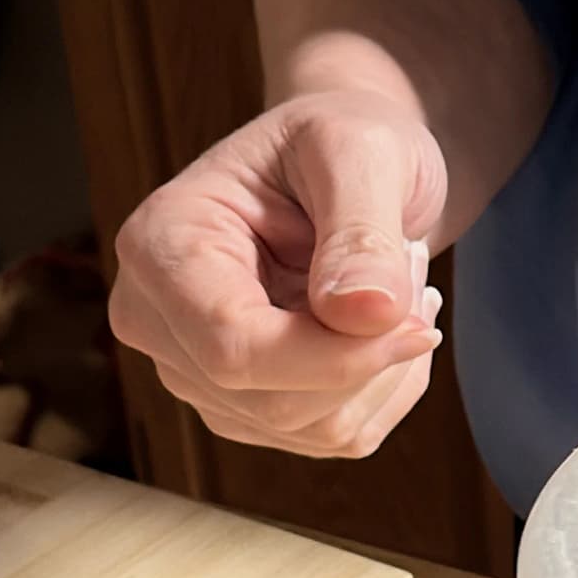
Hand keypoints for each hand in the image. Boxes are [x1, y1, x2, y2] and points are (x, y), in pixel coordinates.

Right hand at [107, 84, 447, 461]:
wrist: (343, 165)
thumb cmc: (342, 141)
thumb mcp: (362, 152)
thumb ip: (361, 230)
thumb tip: (364, 314)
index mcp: (161, 244)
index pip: (232, 347)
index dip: (333, 355)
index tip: (419, 319)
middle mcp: (158, 319)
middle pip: (270, 399)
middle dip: (368, 354)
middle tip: (408, 270)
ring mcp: (195, 372)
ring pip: (310, 427)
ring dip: (384, 369)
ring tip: (394, 284)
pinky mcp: (245, 407)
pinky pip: (333, 436)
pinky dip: (385, 388)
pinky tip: (382, 325)